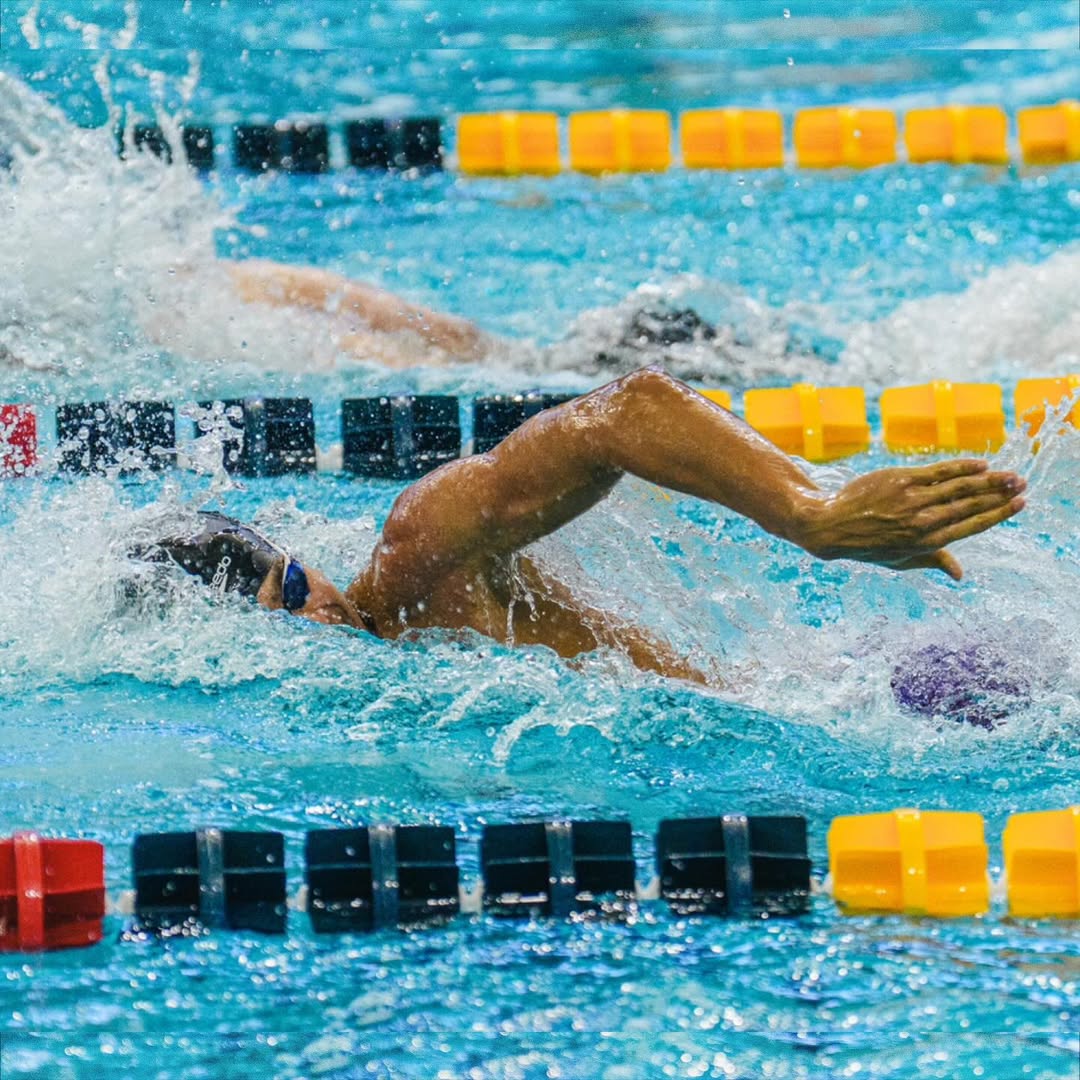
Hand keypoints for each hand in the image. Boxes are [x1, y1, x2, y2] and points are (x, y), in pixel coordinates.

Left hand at [794, 459, 1025, 579]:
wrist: (831, 526)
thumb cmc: (868, 545)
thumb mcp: (900, 560)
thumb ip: (933, 561)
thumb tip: (960, 575)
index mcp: (927, 542)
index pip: (972, 526)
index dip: (998, 514)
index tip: (1020, 504)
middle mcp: (923, 522)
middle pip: (971, 505)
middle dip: (1001, 494)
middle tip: (1022, 485)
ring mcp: (912, 500)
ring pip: (959, 487)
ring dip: (989, 479)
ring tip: (1009, 474)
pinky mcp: (901, 480)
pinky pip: (938, 472)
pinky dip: (961, 467)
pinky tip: (980, 464)